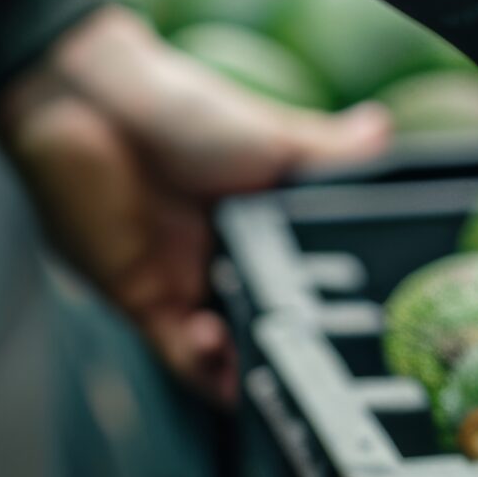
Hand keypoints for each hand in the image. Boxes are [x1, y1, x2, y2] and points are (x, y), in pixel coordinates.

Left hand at [0, 7, 390, 402]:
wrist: (92, 104)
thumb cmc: (185, 110)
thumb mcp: (276, 135)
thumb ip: (334, 151)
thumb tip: (385, 132)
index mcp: (269, 228)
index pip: (313, 286)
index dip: (338, 317)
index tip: (370, 337)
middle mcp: (232, 264)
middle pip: (276, 327)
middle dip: (300, 357)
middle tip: (329, 371)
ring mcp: (187, 286)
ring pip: (231, 354)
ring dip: (253, 370)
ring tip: (275, 367)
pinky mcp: (142, 303)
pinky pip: (177, 356)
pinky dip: (203, 366)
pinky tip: (220, 345)